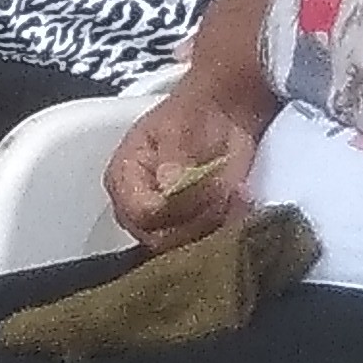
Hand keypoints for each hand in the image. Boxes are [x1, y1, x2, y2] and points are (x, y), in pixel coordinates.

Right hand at [108, 88, 259, 250]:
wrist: (223, 119)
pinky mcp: (192, 233)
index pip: (142, 213)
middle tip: (223, 188)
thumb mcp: (180, 127)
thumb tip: (170, 183)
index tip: (204, 183)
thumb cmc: (193, 118)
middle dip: (200, 214)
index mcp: (123, 180)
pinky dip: (230, 224)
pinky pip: (210, 245)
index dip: (176, 205)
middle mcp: (137, 210)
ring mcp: (165, 225)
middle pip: (163, 238)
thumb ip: (174, 155)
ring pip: (190, 244)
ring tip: (233, 189)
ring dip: (218, 218)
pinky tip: (238, 200)